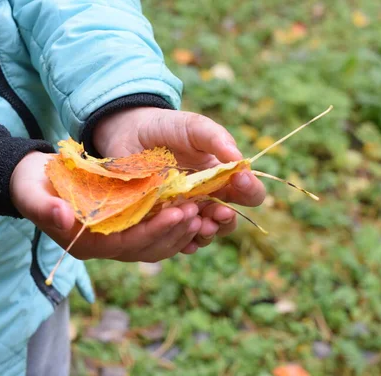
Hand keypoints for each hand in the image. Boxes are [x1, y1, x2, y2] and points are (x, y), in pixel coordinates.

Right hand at [11, 151, 203, 261]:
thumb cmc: (31, 186)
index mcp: (86, 243)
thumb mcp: (31, 193)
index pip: (127, 244)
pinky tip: (191, 212)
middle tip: (198, 210)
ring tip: (200, 211)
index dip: (154, 231)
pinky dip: (173, 227)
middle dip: (174, 231)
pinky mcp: (124, 229)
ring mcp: (115, 241)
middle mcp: (104, 247)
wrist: (33, 182)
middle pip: (147, 248)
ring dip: (179, 232)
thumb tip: (63, 217)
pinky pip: (154, 235)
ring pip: (155, 246)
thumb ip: (45, 207)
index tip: (178, 212)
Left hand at [93, 107, 265, 252]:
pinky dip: (182, 243)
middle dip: (226, 219)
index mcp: (222, 179)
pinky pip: (176, 240)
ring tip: (200, 223)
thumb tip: (240, 159)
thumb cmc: (168, 128)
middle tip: (219, 211)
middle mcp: (208, 199)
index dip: (250, 190)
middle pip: (228, 220)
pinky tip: (183, 239)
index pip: (248, 193)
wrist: (130, 133)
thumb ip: (217, 138)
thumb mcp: (194, 127)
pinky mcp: (162, 221)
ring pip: (205, 234)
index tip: (239, 179)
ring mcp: (185, 212)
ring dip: (206, 233)